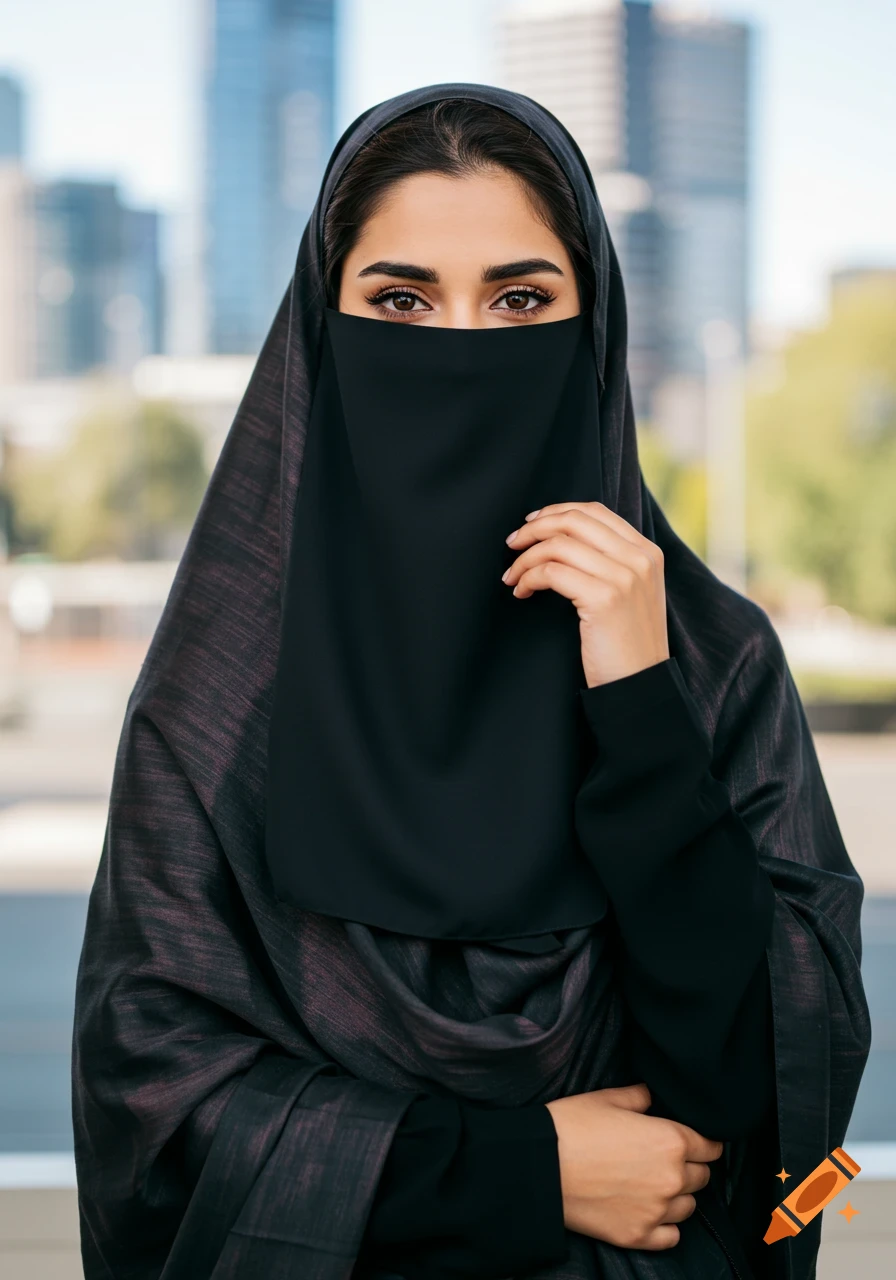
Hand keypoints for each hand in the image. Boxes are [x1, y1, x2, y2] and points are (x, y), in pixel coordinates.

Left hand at [502, 501, 668, 687]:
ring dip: (525, 558)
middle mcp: (639, 559)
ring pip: (558, 545)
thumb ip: (609, 563)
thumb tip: (561, 538)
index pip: (595, 511)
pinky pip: (551, 572)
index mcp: (647, 552)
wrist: (640, 687)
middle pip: (574, 520)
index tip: (531, 524)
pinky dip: (529, 578)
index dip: (556, 511)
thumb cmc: (626, 644)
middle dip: (535, 527)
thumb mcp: (630, 594)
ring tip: (513, 577)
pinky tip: (522, 592)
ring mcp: (624, 577)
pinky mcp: (605, 598)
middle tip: (512, 543)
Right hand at [544, 1083, 723, 1250]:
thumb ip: (639, 1097)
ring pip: (688, 1207)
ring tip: (653, 1184)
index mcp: (670, 1141)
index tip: (694, 1142)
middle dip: (689, 1167)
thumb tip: (650, 1097)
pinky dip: (665, 1225)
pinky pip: (671, 1236)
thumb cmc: (572, 1126)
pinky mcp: (638, 1235)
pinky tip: (648, 1211)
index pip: (710, 1146)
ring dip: (677, 1195)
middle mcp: (671, 1178)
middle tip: (665, 1160)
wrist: (540, 1165)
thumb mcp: (607, 1098)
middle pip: (702, 1177)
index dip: (703, 1142)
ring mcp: (656, 1211)